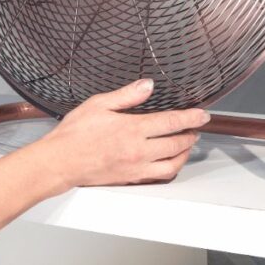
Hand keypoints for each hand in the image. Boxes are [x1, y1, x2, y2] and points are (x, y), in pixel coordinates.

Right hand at [38, 79, 209, 189]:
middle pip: (177, 144)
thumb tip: (147, 85)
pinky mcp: (131, 178)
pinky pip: (159, 176)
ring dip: (184, 154)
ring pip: (173, 164)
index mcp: (132, 129)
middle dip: (191, 135)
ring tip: (186, 144)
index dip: (191, 117)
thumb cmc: (74, 134)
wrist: (61, 161)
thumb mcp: (98, 104)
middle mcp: (139, 150)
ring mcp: (136, 167)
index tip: (202, 114)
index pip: (171, 122)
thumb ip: (126, 95)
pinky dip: (170, 168)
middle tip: (196, 128)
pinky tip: (169, 162)